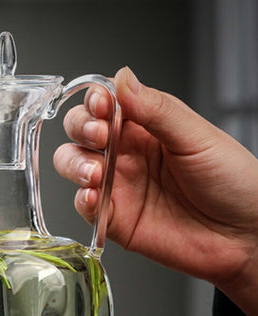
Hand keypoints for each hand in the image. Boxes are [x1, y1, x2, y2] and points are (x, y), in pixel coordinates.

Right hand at [53, 67, 257, 315]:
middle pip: (80, 133)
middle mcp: (126, 154)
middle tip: (100, 136)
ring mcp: (117, 186)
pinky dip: (81, 201)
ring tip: (96, 173)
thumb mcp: (196, 137)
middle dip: (81, 130)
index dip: (95, 101)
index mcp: (146, 128)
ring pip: (74, 166)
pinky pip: (85, 207)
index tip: (101, 104)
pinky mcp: (114, 219)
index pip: (105, 105)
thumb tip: (122, 79)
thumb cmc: (234, 183)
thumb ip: (156, 110)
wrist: (244, 236)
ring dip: (75, 164)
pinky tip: (93, 197)